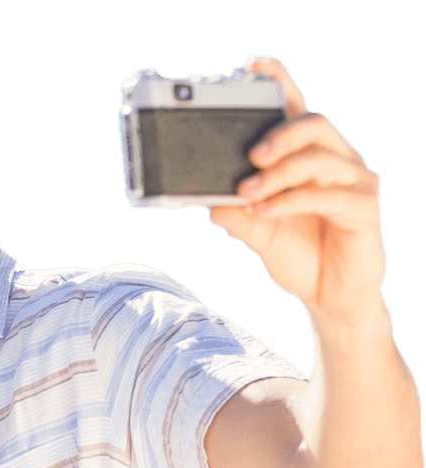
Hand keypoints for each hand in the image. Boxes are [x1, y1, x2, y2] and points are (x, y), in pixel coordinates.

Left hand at [208, 56, 384, 325]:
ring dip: (279, 173)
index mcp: (308, 158)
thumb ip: (237, 216)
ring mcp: (354, 181)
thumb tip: (208, 200)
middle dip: (279, 133)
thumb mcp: (258, 234)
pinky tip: (267, 212)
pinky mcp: (363, 208)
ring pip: (320, 157)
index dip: (280, 83)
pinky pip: (329, 195)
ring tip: (248, 192)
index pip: (296, 110)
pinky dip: (293, 201)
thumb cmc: (298, 255)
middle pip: (313, 124)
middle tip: (249, 154)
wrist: (329, 297)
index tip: (253, 66)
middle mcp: (336, 160)